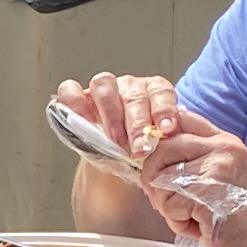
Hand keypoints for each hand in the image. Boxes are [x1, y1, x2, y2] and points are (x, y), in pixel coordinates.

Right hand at [56, 70, 198, 163]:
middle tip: (141, 148)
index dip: (164, 109)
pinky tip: (81, 119)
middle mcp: (129, 87)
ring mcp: (103, 90)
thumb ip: (165, 146)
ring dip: (110, 114)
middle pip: (133, 95)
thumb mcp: (158, 150)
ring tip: (115, 141)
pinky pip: (70, 90)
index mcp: (154, 92)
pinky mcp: (78, 98)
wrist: (120, 160)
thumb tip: (175, 152)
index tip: (167, 130)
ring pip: (103, 86)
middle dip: (137, 124)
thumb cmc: (142, 151)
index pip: (161, 91)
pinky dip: (74, 101)